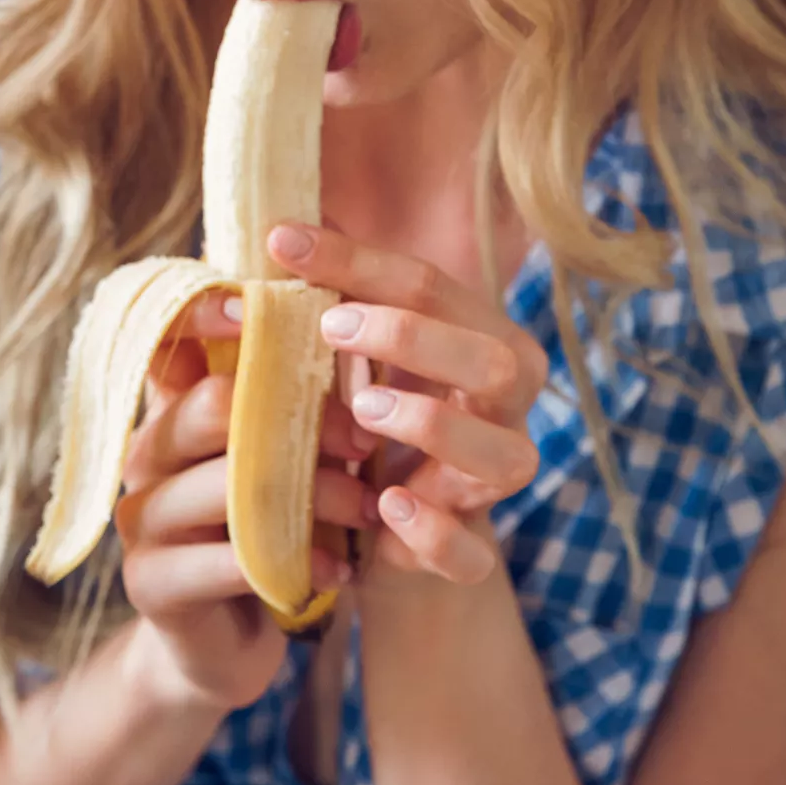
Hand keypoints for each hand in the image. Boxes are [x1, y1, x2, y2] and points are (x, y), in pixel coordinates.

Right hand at [113, 288, 377, 710]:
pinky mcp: (151, 582)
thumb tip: (348, 302)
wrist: (224, 645)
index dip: (209, 313)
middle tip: (362, 441)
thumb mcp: (280, 459)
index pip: (172, 341)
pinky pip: (227, 560)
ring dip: (312, 497)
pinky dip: (296, 563)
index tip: (273, 307)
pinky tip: (340, 570)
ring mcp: (141, 520)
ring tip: (365, 509)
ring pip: (226, 486)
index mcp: (174, 410)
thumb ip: (291, 397)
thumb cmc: (266, 531)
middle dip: (300, 420)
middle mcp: (146, 454)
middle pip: (208, 407)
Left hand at [265, 222, 546, 593]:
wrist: (390, 531)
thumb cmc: (372, 415)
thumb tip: (278, 231)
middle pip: (493, 361)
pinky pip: (472, 551)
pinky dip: (433, 531)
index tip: (281, 243)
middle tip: (329, 326)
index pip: (431, 285)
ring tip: (364, 408)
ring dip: (434, 427)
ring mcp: (496, 482)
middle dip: (413, 339)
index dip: (356, 260)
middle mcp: (507, 407)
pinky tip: (387, 505)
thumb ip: (332, 297)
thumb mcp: (356, 352)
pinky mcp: (470, 554)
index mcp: (484, 338)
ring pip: (506, 456)